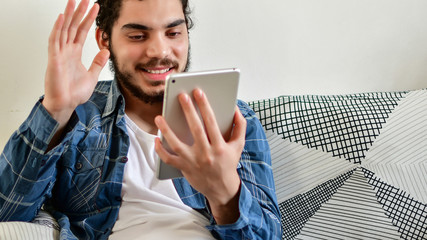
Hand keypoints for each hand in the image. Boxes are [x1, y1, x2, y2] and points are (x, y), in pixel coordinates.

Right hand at [43, 0, 108, 124]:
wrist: (66, 105)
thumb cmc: (74, 93)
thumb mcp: (92, 75)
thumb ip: (98, 63)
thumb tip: (105, 51)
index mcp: (74, 54)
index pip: (82, 32)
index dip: (88, 20)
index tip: (95, 8)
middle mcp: (66, 51)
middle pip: (73, 27)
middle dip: (79, 12)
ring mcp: (59, 53)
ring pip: (63, 29)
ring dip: (69, 15)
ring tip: (73, 1)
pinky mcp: (54, 59)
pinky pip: (55, 40)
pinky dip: (58, 28)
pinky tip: (62, 17)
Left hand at [154, 89, 246, 223]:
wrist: (221, 188)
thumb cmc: (228, 163)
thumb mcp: (238, 145)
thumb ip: (240, 126)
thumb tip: (235, 109)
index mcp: (219, 146)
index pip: (211, 122)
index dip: (204, 106)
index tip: (198, 92)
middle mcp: (206, 154)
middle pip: (195, 129)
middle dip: (188, 111)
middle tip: (181, 95)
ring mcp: (193, 162)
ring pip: (177, 144)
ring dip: (167, 130)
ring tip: (159, 117)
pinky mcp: (183, 168)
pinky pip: (168, 159)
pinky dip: (161, 150)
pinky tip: (157, 138)